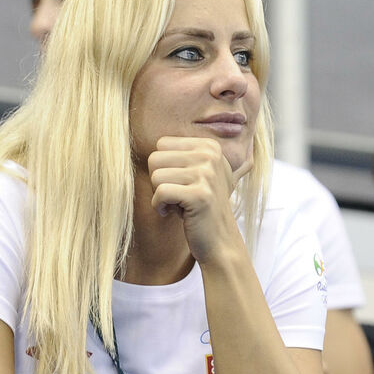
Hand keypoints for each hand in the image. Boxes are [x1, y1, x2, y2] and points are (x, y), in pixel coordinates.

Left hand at [148, 137, 243, 263]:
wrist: (220, 240)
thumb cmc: (201, 206)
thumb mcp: (201, 172)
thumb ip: (184, 152)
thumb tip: (152, 133)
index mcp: (210, 146)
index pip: (162, 144)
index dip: (164, 167)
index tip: (181, 183)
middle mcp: (211, 155)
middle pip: (155, 158)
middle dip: (159, 181)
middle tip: (178, 195)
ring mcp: (207, 174)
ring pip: (155, 176)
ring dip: (160, 196)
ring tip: (179, 204)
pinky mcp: (200, 195)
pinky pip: (160, 193)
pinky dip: (160, 207)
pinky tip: (174, 213)